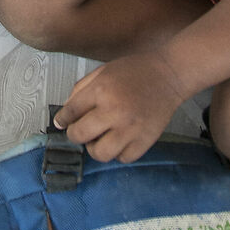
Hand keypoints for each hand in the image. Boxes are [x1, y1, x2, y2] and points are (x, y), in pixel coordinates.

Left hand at [57, 48, 186, 163]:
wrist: (168, 75)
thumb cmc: (134, 71)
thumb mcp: (102, 72)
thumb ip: (81, 90)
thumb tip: (66, 113)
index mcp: (100, 90)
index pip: (70, 112)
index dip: (62, 120)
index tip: (61, 123)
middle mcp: (114, 111)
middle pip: (80, 135)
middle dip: (75, 135)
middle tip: (80, 131)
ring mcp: (130, 129)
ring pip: (100, 154)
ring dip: (95, 148)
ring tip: (100, 138)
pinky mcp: (145, 140)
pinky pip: (123, 158)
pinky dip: (118, 153)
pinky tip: (120, 140)